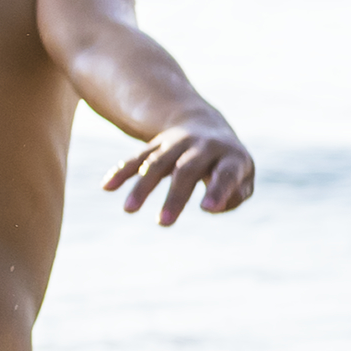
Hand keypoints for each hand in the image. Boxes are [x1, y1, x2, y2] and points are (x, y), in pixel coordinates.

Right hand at [103, 116, 256, 224]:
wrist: (206, 126)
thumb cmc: (228, 165)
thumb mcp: (243, 178)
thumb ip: (235, 195)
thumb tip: (216, 205)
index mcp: (231, 156)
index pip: (225, 174)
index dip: (217, 190)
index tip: (207, 209)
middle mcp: (203, 146)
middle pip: (186, 170)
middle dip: (175, 196)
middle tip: (163, 224)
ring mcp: (177, 143)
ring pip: (157, 164)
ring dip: (143, 186)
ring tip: (129, 210)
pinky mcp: (157, 145)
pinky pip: (137, 157)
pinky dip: (122, 171)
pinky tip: (106, 187)